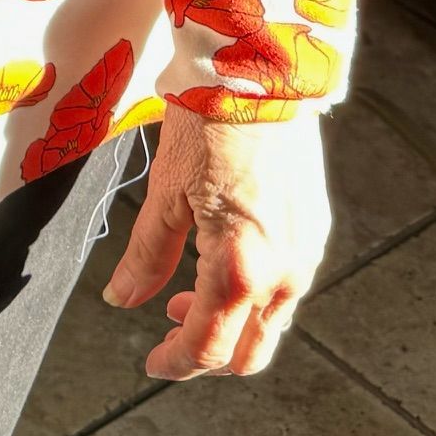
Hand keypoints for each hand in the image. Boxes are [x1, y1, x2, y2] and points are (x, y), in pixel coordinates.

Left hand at [101, 104, 330, 380]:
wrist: (261, 72)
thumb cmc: (210, 125)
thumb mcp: (165, 194)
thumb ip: (146, 256)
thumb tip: (122, 297)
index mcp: (241, 270)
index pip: (208, 347)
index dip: (176, 363)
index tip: (153, 362)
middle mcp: (284, 272)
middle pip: (251, 351)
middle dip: (210, 355)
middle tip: (171, 334)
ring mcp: (305, 251)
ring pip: (273, 320)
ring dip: (233, 324)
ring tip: (189, 296)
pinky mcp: (313, 227)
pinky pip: (288, 283)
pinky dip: (254, 293)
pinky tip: (223, 263)